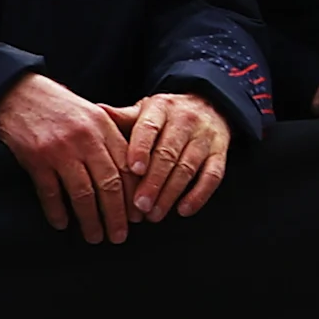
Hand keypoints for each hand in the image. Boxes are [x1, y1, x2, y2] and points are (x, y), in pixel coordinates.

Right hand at [0, 73, 133, 242]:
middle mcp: (86, 139)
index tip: (138, 217)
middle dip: (116, 215)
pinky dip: (57, 212)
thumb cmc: (61, 108)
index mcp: (104, 128)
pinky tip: (62, 224)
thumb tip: (134, 176)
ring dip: (90, 220)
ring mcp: (60, 150)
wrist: (19, 93)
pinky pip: (50, 193)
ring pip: (82, 194)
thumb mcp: (93, 115)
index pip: (127, 168)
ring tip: (95, 237)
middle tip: (119, 236)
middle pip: (109, 185)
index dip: (134, 196)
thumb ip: (113, 140)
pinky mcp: (36, 159)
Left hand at [112, 92, 231, 222]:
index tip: (133, 170)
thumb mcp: (145, 110)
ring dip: (170, 193)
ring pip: (188, 167)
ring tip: (154, 214)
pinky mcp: (221, 152)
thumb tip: (97, 111)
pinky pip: (213, 176)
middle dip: (153, 182)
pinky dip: (199, 195)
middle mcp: (185, 120)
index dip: (141, 149)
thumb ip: (123, 117)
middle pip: (168, 153)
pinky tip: (183, 210)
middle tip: (139, 206)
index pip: (149, 128)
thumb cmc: (167, 115)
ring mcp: (205, 136)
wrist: (209, 104)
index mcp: (162, 107)